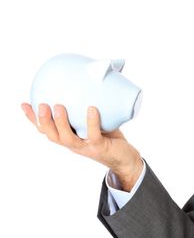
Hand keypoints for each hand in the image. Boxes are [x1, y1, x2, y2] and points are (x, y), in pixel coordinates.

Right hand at [21, 103, 142, 190]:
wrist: (125, 158)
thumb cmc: (110, 137)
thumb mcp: (96, 121)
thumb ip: (88, 107)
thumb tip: (92, 79)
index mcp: (69, 136)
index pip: (47, 129)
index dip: (34, 119)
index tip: (25, 104)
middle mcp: (73, 143)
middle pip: (52, 135)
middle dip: (44, 120)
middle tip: (42, 105)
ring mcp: (85, 146)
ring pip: (67, 138)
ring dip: (61, 123)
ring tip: (59, 107)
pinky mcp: (99, 147)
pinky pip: (93, 135)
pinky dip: (91, 122)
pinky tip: (91, 109)